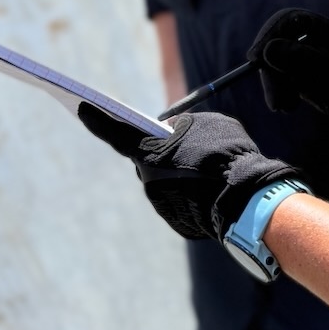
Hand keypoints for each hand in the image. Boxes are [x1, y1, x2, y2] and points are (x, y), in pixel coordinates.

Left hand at [77, 104, 298, 241]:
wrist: (246, 201)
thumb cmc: (225, 154)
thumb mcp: (207, 124)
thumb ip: (183, 124)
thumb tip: (172, 130)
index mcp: (148, 152)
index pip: (116, 132)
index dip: (98, 119)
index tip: (81, 108)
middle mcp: (148, 180)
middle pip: (147, 159)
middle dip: (161, 151)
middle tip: (187, 143)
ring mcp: (162, 205)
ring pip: (166, 180)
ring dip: (180, 171)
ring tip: (211, 167)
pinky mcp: (177, 222)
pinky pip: (180, 199)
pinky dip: (192, 191)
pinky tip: (214, 186)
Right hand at [246, 8, 328, 133]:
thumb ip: (301, 60)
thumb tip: (268, 49)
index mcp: (323, 27)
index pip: (289, 20)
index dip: (269, 35)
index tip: (254, 58)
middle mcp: (312, 37)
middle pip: (276, 41)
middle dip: (270, 70)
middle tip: (274, 103)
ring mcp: (304, 55)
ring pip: (274, 61)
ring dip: (274, 84)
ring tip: (285, 108)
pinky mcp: (300, 74)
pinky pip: (279, 77)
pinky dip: (279, 90)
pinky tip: (288, 106)